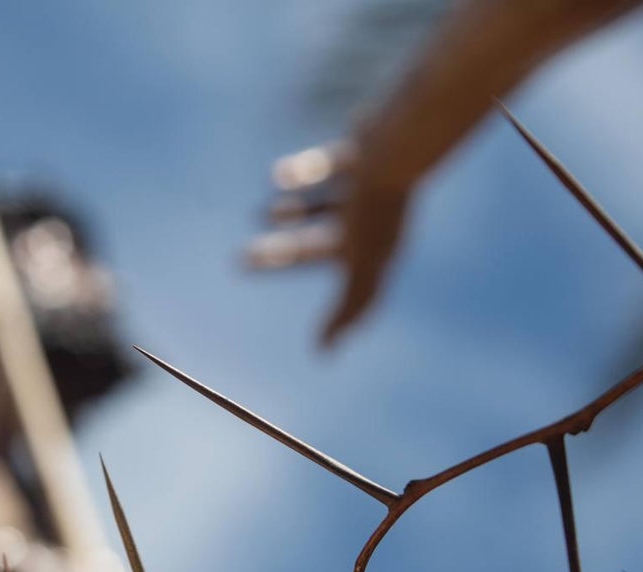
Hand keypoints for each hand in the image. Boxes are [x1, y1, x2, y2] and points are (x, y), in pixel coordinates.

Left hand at [248, 138, 411, 346]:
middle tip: (243, 257)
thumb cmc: (378, 209)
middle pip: (318, 241)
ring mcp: (368, 187)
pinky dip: (305, 172)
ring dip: (294, 212)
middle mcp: (370, 220)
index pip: (316, 260)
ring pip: (326, 204)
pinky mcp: (364, 152)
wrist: (399, 147)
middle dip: (282, 250)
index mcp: (369, 247)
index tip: (245, 265)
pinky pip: (330, 164)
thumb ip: (347, 309)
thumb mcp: (361, 264)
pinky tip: (278, 177)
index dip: (282, 264)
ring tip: (260, 214)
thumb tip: (323, 354)